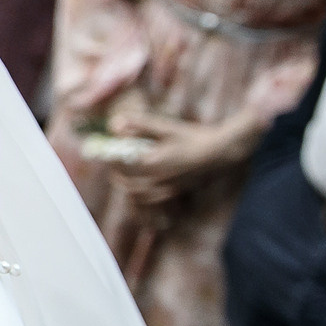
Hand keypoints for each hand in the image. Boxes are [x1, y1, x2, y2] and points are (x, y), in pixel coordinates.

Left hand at [105, 110, 255, 204]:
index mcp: (154, 165)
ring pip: (138, 196)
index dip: (109, 159)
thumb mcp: (166, 127)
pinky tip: (141, 184)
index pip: (121, 166)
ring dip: (127, 186)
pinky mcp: (175, 193)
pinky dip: (140, 195)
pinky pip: (151, 200)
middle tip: (112, 162)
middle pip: (126, 185)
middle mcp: (158, 182)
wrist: (221, 153)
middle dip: (116, 173)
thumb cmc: (194, 138)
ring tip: (124, 172)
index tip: (104, 151)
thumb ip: (139, 124)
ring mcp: (167, 190)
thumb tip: (114, 124)